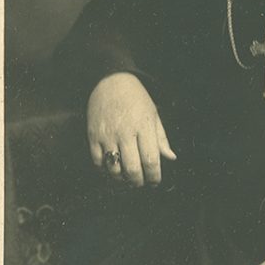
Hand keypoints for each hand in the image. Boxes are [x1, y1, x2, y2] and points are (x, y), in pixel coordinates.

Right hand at [87, 72, 175, 186]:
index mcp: (144, 126)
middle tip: (141, 183)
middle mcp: (125, 132)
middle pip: (132, 169)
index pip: (151, 160)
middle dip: (138, 181)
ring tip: (127, 177)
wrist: (110, 81)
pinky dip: (105, 170)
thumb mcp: (153, 114)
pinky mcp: (93, 135)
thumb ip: (161, 138)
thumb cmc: (136, 99)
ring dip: (121, 178)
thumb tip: (171, 158)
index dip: (154, 176)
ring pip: (114, 168)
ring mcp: (107, 135)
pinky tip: (112, 168)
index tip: (155, 181)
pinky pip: (98, 161)